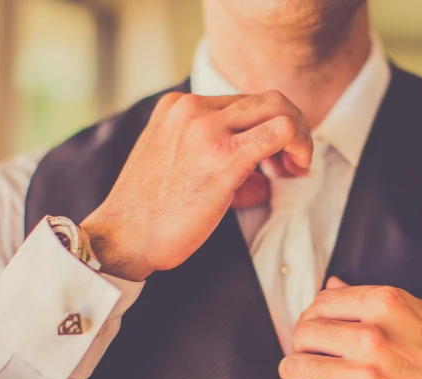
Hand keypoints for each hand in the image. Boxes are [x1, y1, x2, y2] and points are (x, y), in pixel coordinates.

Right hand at [81, 91, 312, 280]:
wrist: (123, 237)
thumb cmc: (150, 212)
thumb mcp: (176, 165)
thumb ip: (215, 157)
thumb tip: (261, 177)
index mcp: (177, 107)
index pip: (243, 101)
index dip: (269, 125)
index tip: (277, 155)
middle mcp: (192, 109)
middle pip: (266, 99)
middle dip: (292, 126)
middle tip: (295, 160)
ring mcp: (207, 129)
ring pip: (279, 108)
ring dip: (299, 136)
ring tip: (295, 168)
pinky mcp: (224, 156)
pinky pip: (280, 132)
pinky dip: (299, 146)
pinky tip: (297, 169)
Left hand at [268, 278, 421, 378]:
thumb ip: (372, 299)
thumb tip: (333, 285)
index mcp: (385, 305)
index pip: (323, 301)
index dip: (313, 314)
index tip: (314, 324)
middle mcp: (372, 338)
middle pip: (305, 332)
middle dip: (301, 341)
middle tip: (307, 349)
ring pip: (298, 367)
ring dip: (291, 370)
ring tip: (296, 371)